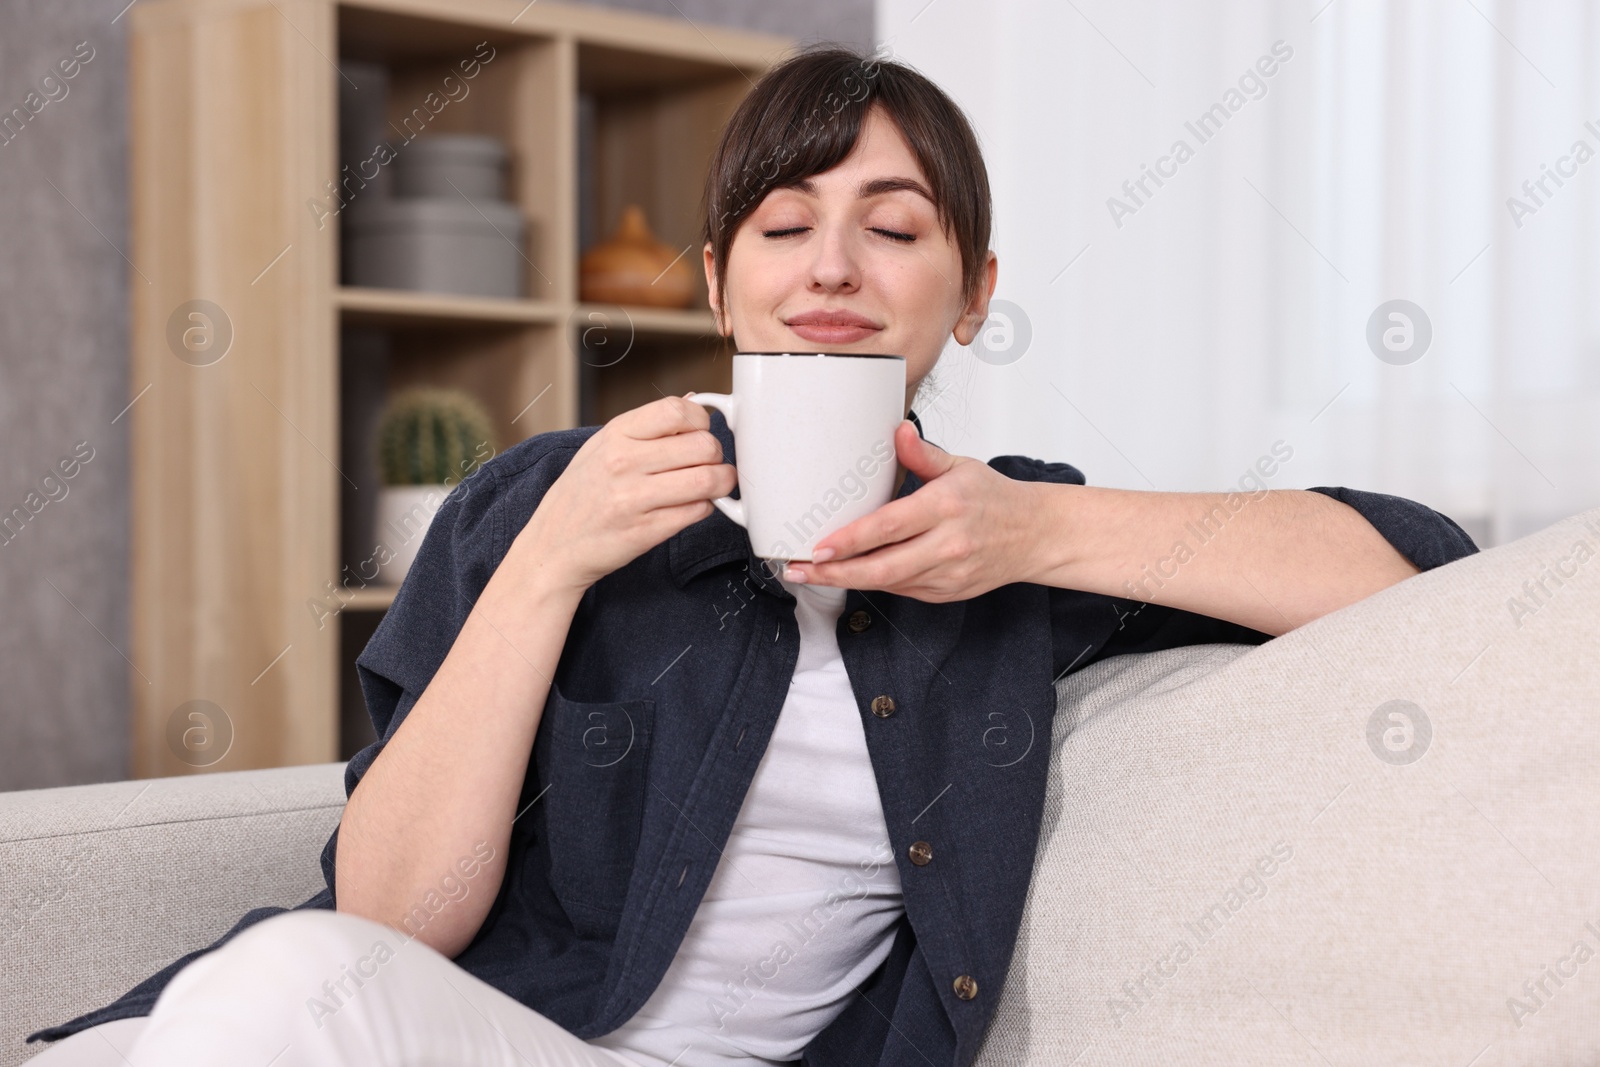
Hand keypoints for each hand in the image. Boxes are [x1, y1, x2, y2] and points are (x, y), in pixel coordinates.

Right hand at [516, 394, 735, 591]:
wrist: (554, 545)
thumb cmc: (580, 495)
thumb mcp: (601, 447)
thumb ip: (647, 426)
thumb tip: (692, 400)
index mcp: (616, 434)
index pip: (678, 410)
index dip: (701, 420)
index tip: (700, 431)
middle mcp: (625, 462)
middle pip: (703, 445)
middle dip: (716, 455)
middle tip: (709, 463)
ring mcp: (635, 498)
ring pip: (708, 480)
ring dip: (720, 483)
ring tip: (712, 485)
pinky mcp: (647, 531)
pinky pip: (698, 511)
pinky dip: (704, 508)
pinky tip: (691, 506)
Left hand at [781, 420, 1039, 601]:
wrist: (1035, 536)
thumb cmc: (995, 498)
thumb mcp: (961, 466)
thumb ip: (923, 454)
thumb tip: (897, 431)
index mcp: (946, 506)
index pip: (890, 527)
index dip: (851, 541)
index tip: (819, 546)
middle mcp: (948, 544)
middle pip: (882, 567)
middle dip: (835, 572)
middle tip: (798, 570)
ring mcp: (949, 574)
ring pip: (889, 583)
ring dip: (849, 580)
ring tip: (813, 572)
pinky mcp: (948, 593)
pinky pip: (904, 590)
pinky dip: (877, 583)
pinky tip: (852, 574)